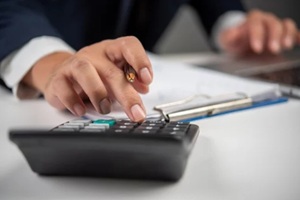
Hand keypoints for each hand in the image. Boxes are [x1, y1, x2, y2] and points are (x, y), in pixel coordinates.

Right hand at [23, 36, 152, 121]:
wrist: (62, 73)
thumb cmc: (95, 75)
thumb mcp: (116, 75)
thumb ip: (130, 81)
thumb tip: (144, 89)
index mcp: (112, 51)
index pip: (129, 46)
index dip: (140, 60)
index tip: (147, 80)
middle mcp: (94, 54)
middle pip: (111, 71)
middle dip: (126, 94)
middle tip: (136, 113)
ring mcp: (74, 64)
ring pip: (84, 71)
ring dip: (98, 92)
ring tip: (105, 109)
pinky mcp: (58, 78)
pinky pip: (63, 87)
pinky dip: (73, 101)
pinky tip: (81, 110)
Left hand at [220, 9, 299, 54]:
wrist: (241, 43)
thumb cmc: (235, 41)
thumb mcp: (227, 40)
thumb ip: (229, 36)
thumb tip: (233, 32)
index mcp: (252, 20)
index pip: (256, 23)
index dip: (257, 35)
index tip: (256, 48)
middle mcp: (266, 20)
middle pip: (273, 23)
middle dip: (274, 36)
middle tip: (273, 49)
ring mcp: (276, 27)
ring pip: (285, 25)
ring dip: (287, 35)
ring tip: (286, 46)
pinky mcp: (283, 35)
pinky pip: (293, 32)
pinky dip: (297, 36)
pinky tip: (298, 42)